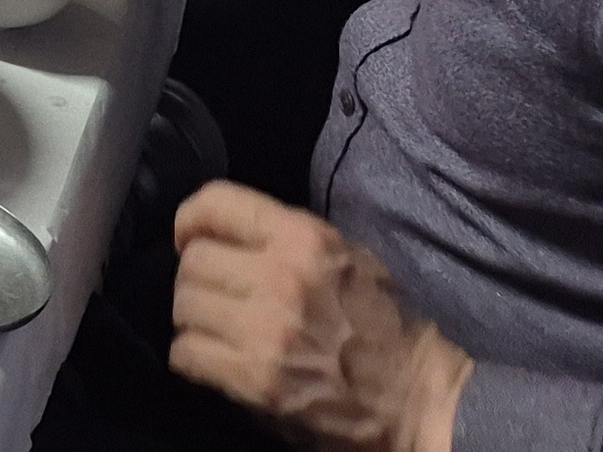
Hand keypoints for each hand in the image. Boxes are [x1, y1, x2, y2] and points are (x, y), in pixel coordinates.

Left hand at [170, 183, 472, 451]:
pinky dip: (193, 358)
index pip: (215, 204)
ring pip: (183, 307)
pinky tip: (217, 360)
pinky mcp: (256, 380)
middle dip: (198, 279)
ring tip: (219, 330)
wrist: (419, 398)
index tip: (190, 237)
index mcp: (304, 239)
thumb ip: (285, 238)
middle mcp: (281, 278)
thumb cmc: (386, 326)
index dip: (191, 221)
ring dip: (195, 320)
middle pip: (193, 262)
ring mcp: (265, 332)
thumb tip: (224, 232)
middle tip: (217, 297)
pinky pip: (185, 354)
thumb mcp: (346, 255)